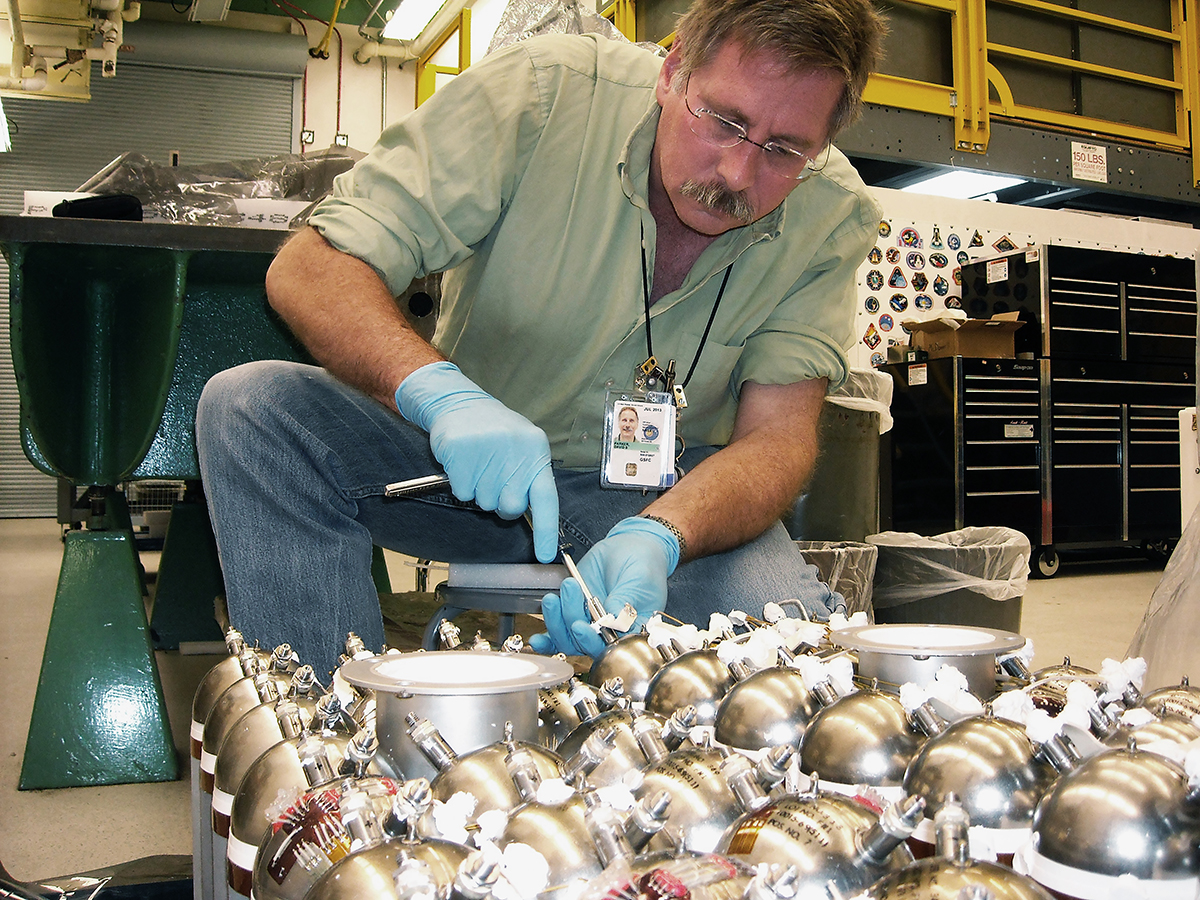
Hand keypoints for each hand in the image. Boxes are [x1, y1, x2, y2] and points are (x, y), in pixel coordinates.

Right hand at [396, 361, 558, 562]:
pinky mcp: (460, 453)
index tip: (543, 556)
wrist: (459, 402)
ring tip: (479, 465)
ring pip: (483, 503)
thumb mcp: (521, 446)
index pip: (546, 498)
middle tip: (494, 481)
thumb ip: (527, 476)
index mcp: (536, 450)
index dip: (546, 531)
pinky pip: (463, 493)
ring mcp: (487, 451)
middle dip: (500, 503)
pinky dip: (461, 485)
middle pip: (510, 507)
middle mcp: (515, 451)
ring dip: (479, 491)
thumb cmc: (494, 431)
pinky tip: (463, 463)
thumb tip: (526, 514)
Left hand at [530, 516, 681, 656]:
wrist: (629, 547)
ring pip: (569, 639)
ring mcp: (590, 625)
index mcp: (634, 631)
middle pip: (586, 646)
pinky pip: (558, 634)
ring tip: (558, 593)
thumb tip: (610, 620)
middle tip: (570, 597)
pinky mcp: (574, 615)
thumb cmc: (643, 565)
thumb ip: (626, 599)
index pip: (613, 648)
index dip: (594, 643)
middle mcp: (610, 634)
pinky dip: (546, 640)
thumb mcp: (639, 579)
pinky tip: (537, 639)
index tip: (580, 627)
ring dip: (558, 621)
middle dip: (572, 626)